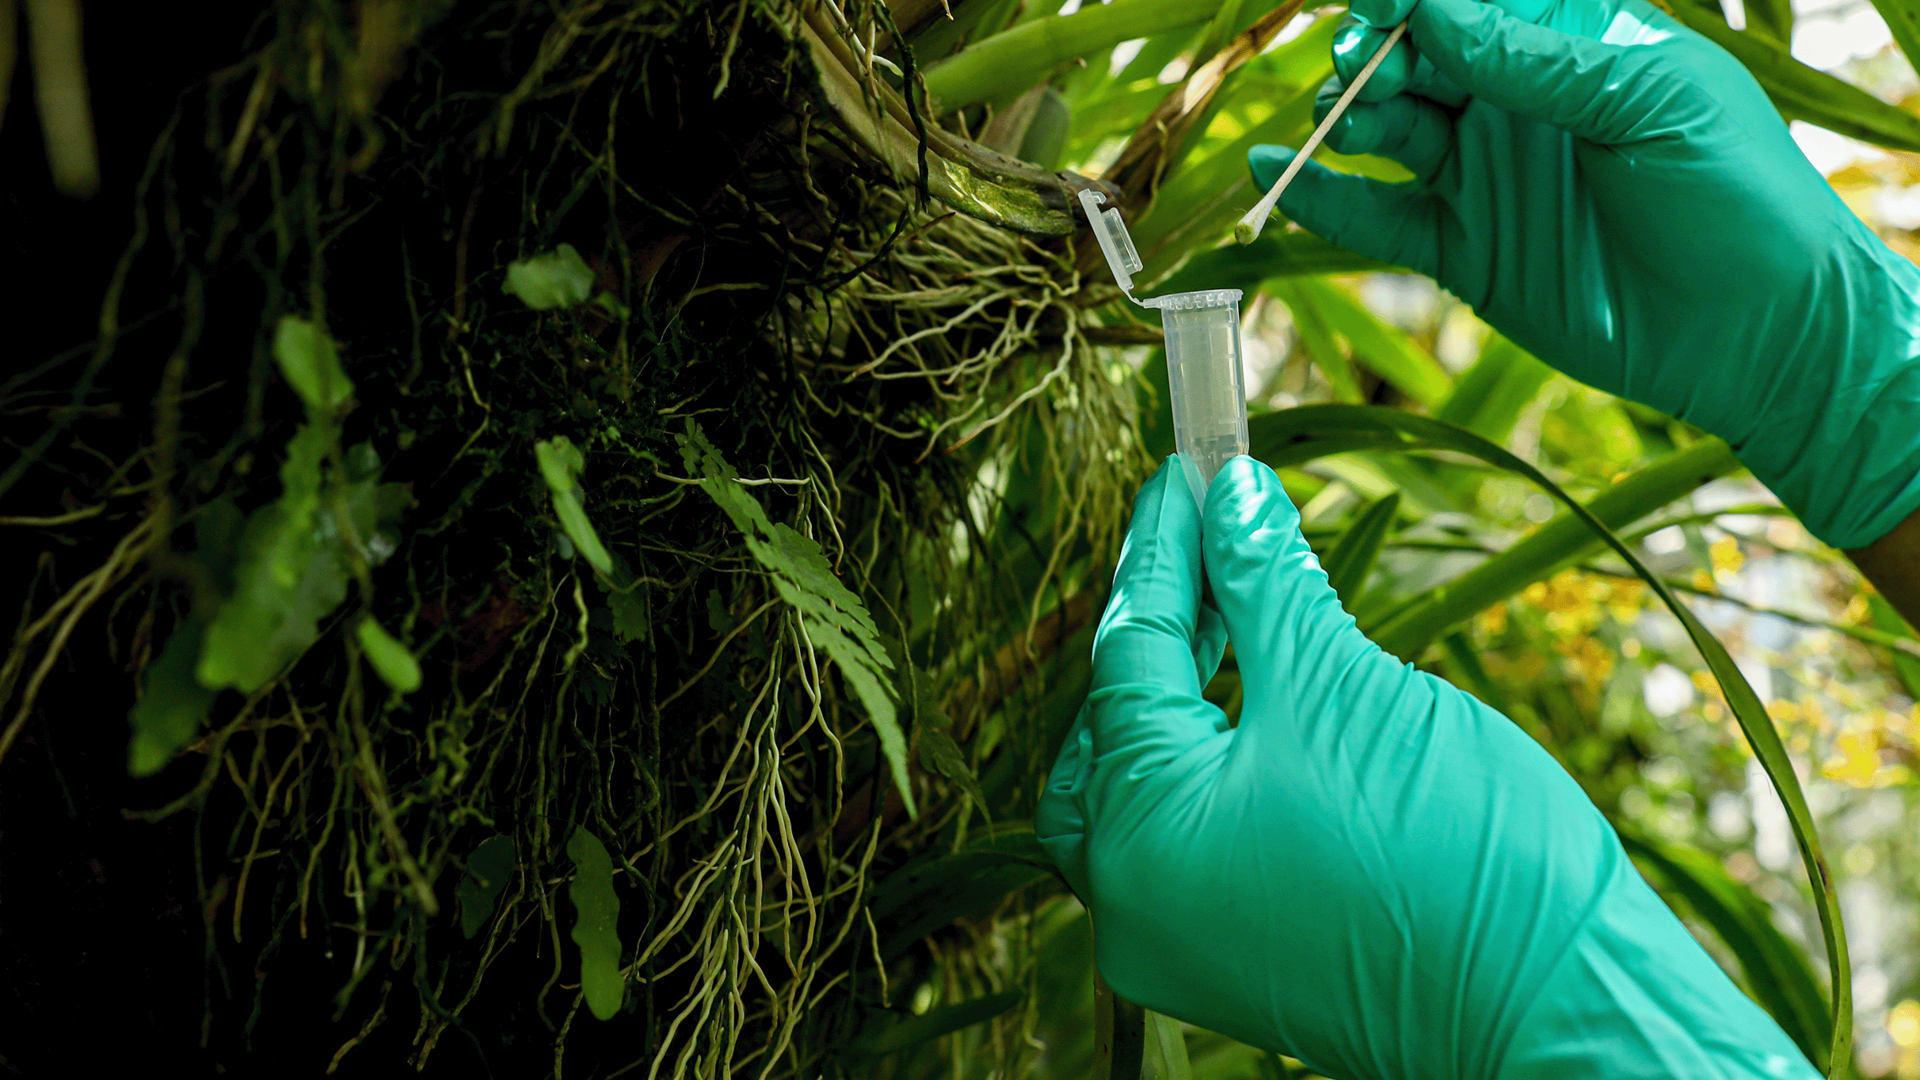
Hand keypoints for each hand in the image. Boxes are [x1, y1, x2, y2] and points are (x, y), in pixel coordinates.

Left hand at [1035, 456, 1816, 1079]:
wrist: (1564, 1013)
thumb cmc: (1457, 854)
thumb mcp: (1346, 689)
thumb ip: (1268, 586)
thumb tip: (1231, 498)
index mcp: (1138, 834)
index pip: (1128, 651)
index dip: (1165, 547)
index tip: (1190, 472)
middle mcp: (1131, 901)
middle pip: (1110, 730)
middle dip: (1159, 632)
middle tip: (1213, 545)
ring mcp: (1179, 941)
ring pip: (1145, 790)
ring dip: (1187, 699)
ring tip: (1243, 614)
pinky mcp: (1232, 960)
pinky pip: (1189, 842)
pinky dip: (1215, 767)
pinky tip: (1266, 704)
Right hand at [1248, 0, 1919, 550]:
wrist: (1756, 331)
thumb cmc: (1732, 191)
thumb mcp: (1647, 100)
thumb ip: (1538, 60)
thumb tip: (1432, 12)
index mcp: (1569, 44)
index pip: (1469, 4)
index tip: (1381, 6)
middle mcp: (1516, 103)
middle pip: (1415, 59)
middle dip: (1376, 55)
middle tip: (1365, 71)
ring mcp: (1483, 177)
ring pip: (1385, 130)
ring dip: (1346, 115)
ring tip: (1335, 118)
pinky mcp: (1461, 252)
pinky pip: (1373, 216)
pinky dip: (1319, 196)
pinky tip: (1272, 171)